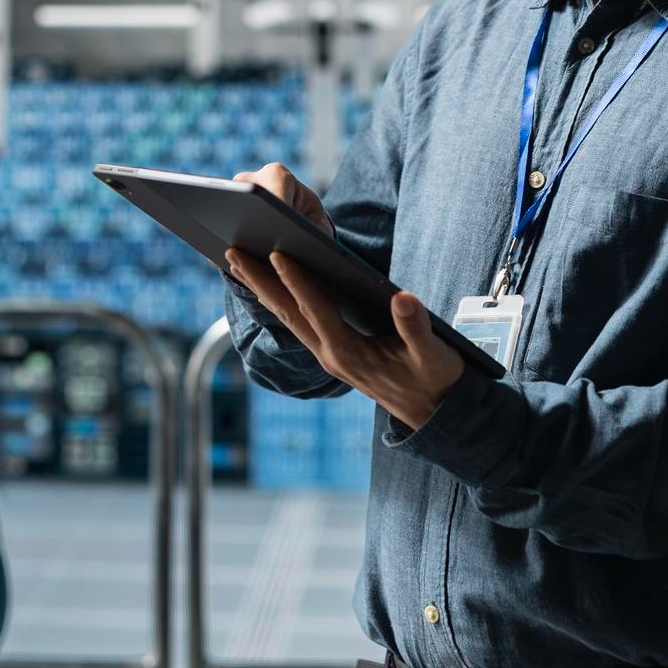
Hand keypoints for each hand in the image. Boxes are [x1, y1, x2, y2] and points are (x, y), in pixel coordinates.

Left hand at [224, 163, 465, 428]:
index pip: (316, 310)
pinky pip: (297, 321)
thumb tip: (403, 297)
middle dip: (259, 281)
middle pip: (287, 312)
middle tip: (231, 252)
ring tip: (237, 261)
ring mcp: (328, 355)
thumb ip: (416, 327)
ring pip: (287, 317)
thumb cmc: (436, 381)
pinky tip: (267, 283)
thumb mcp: (434, 355)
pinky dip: (279, 299)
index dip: (297, 280)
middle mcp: (331, 355)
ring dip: (262, 288)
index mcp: (350, 354)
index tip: (276, 253)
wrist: (436, 416)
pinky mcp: (332, 353)